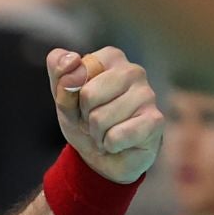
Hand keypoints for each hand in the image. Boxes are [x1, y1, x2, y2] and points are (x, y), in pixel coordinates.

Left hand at [48, 47, 164, 183]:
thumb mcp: (62, 95)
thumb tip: (71, 60)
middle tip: (94, 120)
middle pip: (88, 95)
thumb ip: (58, 70)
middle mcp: (133, 70)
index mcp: (111, 57)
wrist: (104, 156)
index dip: (69, 95)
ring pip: (100, 118)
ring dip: (96, 132)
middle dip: (84, 115)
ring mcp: (147, 95)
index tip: (80, 102)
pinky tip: (119, 142)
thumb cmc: (85, 119)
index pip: (75, 72)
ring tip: (106, 131)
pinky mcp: (155, 120)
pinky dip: (109, 145)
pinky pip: (115, 136)